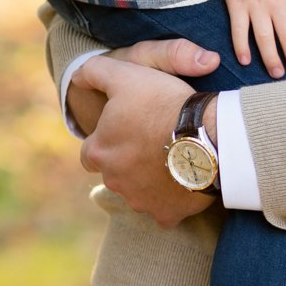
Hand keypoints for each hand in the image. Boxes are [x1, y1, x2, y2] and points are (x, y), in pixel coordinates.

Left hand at [71, 40, 219, 227]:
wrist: (208, 135)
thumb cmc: (164, 104)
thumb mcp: (127, 75)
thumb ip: (97, 72)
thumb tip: (78, 75)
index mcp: (99, 151)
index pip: (90, 151)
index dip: (107, 140)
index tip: (126, 130)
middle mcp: (114, 181)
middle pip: (115, 173)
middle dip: (128, 161)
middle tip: (152, 141)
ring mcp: (140, 201)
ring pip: (138, 192)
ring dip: (149, 180)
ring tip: (172, 157)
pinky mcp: (165, 213)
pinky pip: (164, 210)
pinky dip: (171, 200)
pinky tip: (184, 181)